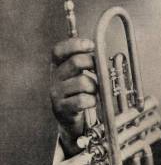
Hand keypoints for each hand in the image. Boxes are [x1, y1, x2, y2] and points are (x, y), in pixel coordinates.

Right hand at [50, 37, 96, 155]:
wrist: (70, 119)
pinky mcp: (61, 108)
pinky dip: (91, 100)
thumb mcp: (80, 74)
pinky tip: (91, 102)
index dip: (75, 44)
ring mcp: (56, 93)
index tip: (91, 45)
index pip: (59, 50)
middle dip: (93, 64)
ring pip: (83, 82)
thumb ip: (87, 62)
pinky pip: (82, 100)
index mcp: (57, 66)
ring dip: (94, 87)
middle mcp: (54, 77)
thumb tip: (102, 49)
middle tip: (99, 71)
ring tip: (93, 92)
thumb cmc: (79, 93)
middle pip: (75, 62)